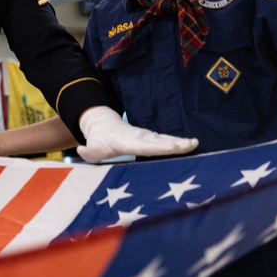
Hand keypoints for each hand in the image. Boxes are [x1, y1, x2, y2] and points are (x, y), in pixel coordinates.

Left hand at [76, 106, 197, 162]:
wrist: (102, 125)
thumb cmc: (99, 140)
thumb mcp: (92, 147)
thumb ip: (88, 151)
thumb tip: (80, 150)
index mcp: (131, 141)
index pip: (148, 145)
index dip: (162, 146)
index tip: (175, 146)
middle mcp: (142, 138)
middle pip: (161, 141)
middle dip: (177, 143)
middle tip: (193, 144)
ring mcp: (147, 138)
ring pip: (166, 140)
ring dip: (180, 143)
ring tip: (195, 144)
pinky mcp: (150, 139)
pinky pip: (165, 141)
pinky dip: (177, 143)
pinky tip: (189, 146)